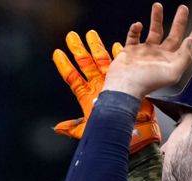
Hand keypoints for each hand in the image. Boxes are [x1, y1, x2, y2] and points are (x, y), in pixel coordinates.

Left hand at [52, 30, 160, 151]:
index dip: (63, 65)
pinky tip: (117, 45)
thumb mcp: (88, 131)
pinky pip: (122, 65)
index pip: (72, 77)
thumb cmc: (110, 135)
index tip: (56, 52)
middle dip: (78, 49)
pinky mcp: (127, 83)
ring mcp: (112, 83)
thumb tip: (57, 127)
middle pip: (85, 64)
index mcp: (87, 96)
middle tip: (71, 36)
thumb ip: (73, 127)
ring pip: (102, 60)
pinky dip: (119, 54)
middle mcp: (98, 86)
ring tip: (90, 33)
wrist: (135, 137)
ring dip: (97, 46)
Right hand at [103, 3, 191, 99]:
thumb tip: (190, 41)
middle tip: (184, 8)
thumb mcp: (173, 72)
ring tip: (158, 5)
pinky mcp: (131, 51)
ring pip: (154, 31)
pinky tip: (138, 25)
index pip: (187, 47)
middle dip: (179, 21)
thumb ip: (185, 56)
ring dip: (156, 18)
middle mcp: (159, 56)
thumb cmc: (148, 82)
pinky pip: (134, 36)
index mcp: (171, 62)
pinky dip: (135, 29)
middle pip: (173, 35)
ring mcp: (145, 53)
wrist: (124, 86)